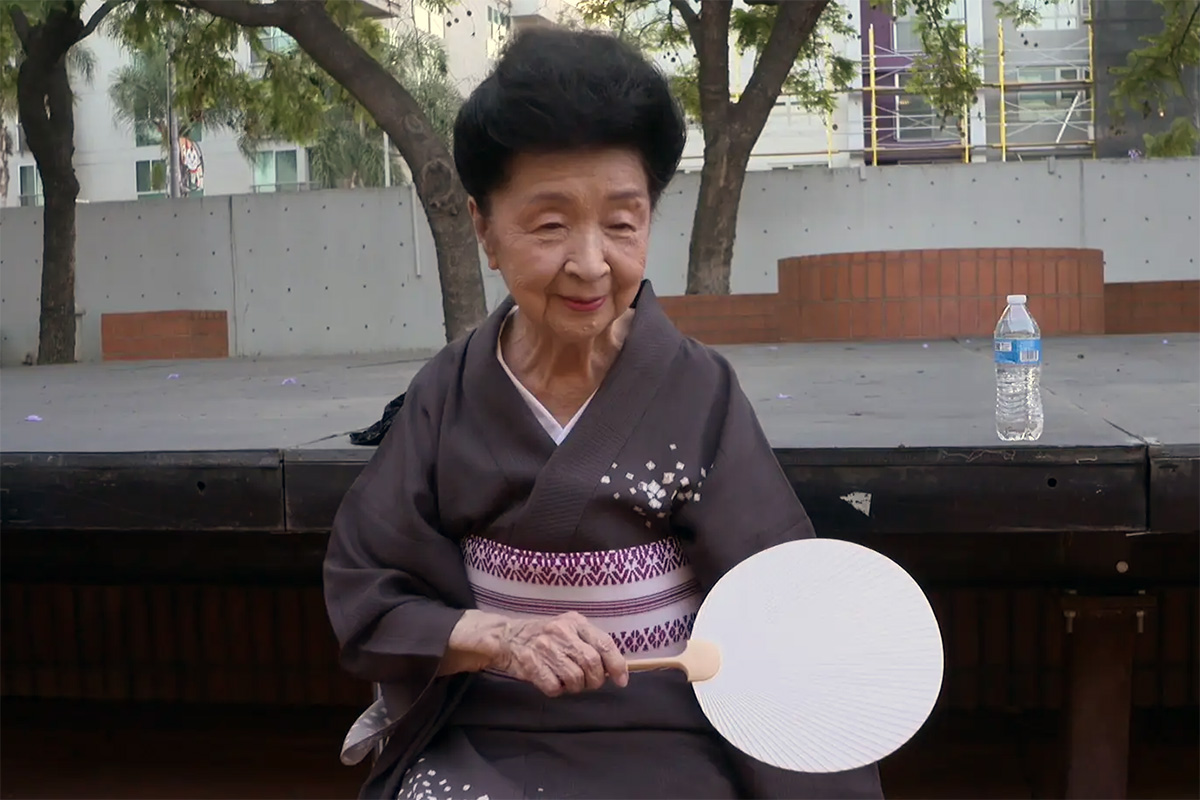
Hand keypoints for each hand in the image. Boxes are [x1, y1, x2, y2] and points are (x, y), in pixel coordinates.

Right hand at [493, 611, 628, 696]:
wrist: (507, 637)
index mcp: (575, 622)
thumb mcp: (569, 630)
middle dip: (595, 680)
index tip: (621, 680)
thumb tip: (614, 669)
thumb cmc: (545, 636)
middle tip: (588, 683)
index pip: (604, 643)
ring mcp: (545, 647)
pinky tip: (552, 681)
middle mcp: (561, 632)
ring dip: (575, 687)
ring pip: (575, 678)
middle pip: (591, 663)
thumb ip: (590, 643)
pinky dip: (557, 690)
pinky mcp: (531, 664)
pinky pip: (554, 687)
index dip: (617, 664)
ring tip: (567, 681)